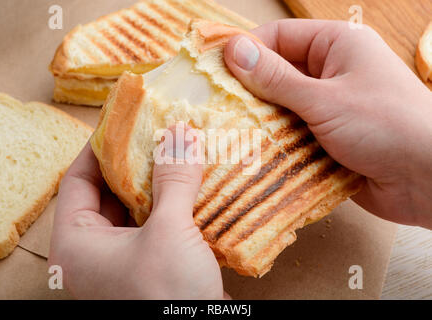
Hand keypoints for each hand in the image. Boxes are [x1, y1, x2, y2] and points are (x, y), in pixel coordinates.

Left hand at [49, 125, 226, 298]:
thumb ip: (173, 179)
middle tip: (157, 133)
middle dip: (134, 163)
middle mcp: (93, 253)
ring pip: (134, 208)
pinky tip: (191, 183)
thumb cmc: (168, 295)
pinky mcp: (149, 265)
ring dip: (157, 182)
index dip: (98, 148)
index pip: (76, 181)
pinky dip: (171, 203)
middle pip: (107, 192)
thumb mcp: (169, 231)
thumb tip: (181, 132)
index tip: (122, 122)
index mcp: (76, 245)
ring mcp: (122, 261)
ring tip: (177, 152)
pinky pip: (154, 224)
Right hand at [224, 19, 431, 228]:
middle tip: (216, 108)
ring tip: (230, 132)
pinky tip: (255, 152)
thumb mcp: (324, 99)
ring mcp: (330, 106)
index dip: (245, 51)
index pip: (278, 37)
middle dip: (250, 92)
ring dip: (262, 121)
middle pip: (277, 73)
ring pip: (282, 107)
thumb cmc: (385, 126)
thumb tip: (233, 50)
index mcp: (336, 45)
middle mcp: (332, 72)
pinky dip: (276, 143)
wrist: (430, 180)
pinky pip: (293, 134)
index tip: (213, 72)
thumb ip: (276, 78)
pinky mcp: (328, 137)